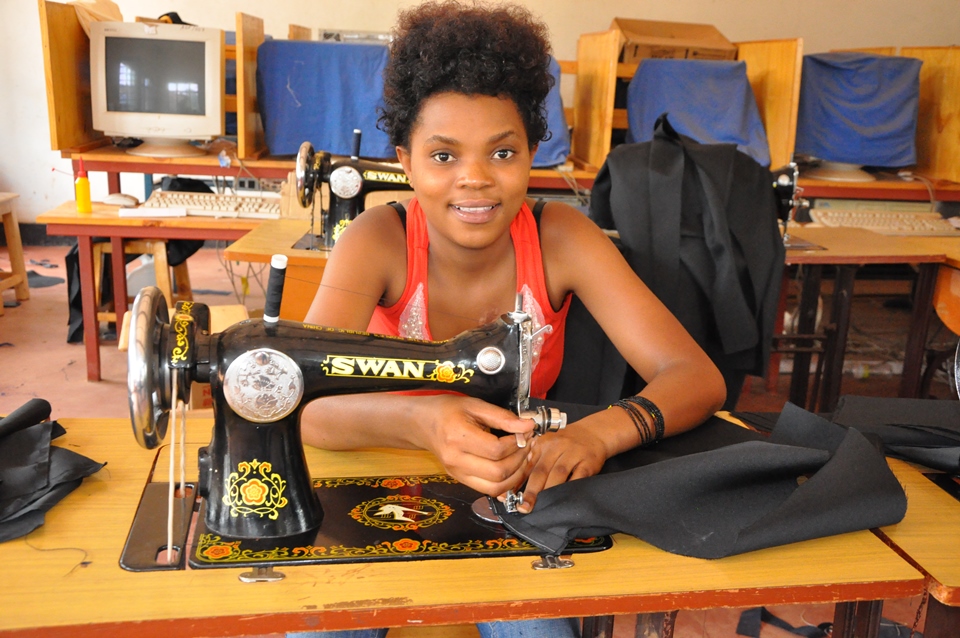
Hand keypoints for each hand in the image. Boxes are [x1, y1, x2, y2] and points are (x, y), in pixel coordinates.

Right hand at [419, 395, 534, 496]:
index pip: (496, 450)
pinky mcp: (460, 480)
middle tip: (528, 444)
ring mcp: (457, 473)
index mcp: (458, 437)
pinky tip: (512, 467)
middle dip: (520, 460)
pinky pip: (488, 490)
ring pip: (495, 487)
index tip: (526, 432)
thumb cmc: (447, 410)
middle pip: (498, 472)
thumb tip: (528, 425)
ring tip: (523, 457)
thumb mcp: (475, 405)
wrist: (422, 423)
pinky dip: (505, 482)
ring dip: (516, 475)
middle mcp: (456, 460)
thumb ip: (502, 417)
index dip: (517, 443)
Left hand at [514, 423, 607, 512]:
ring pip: (558, 473)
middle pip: (541, 470)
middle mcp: (556, 446)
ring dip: (549, 491)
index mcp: (542, 443)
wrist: (593, 432)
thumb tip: (514, 485)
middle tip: (525, 507)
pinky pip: (578, 476)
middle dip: (531, 491)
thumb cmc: (566, 442)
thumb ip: (532, 461)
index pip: (527, 465)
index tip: (512, 498)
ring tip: (542, 505)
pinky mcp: (588, 461)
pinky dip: (570, 487)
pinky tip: (564, 498)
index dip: (518, 483)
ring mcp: (573, 453)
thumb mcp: (547, 446)